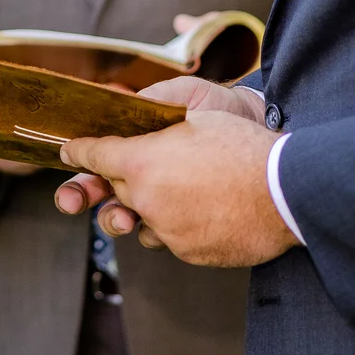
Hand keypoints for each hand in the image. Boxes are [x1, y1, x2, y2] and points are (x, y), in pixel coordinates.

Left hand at [53, 96, 292, 268]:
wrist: (285, 192)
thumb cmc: (243, 146)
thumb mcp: (197, 113)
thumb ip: (157, 111)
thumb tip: (130, 103)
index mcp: (142, 163)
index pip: (95, 156)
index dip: (79, 152)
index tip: (68, 151)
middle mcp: (146, 201)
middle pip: (118, 189)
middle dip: (124, 177)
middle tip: (150, 164)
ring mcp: (166, 231)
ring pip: (143, 216)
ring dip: (152, 203)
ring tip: (182, 186)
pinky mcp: (187, 251)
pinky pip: (169, 236)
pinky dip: (179, 222)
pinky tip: (205, 206)